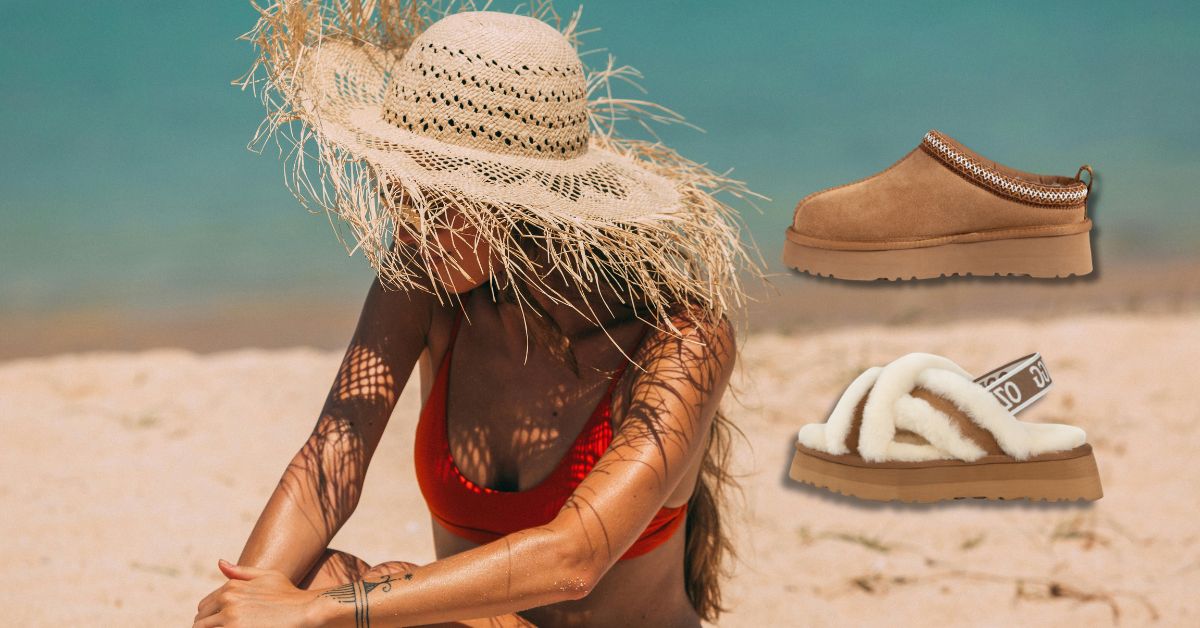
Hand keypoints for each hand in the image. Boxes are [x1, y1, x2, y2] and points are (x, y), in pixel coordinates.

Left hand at [194, 559, 318, 627]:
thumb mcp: (267, 576)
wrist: (306, 610)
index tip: (221, 624)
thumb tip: (220, 562)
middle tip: (226, 627)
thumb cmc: (289, 595)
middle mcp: (227, 601)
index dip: (209, 618)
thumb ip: (241, 571)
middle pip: (199, 622)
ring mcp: (230, 619)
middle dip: (208, 627)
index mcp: (230, 587)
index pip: (203, 607)